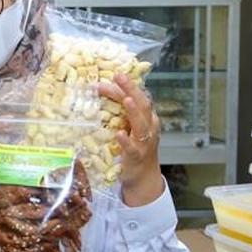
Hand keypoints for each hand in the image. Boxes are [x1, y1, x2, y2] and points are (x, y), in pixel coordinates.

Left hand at [99, 73, 164, 206]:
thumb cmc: (135, 149)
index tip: (115, 75)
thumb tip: (102, 90)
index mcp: (147, 118)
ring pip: (141, 125)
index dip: (128, 86)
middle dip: (132, 90)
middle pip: (142, 106)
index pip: (138, 98)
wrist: (144, 177)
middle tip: (119, 77)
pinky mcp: (136, 157)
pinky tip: (119, 134)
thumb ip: (121, 112)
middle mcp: (148, 128)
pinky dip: (126, 141)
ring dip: (133, 111)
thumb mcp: (130, 127)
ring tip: (125, 100)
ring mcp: (144, 143)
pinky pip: (132, 148)